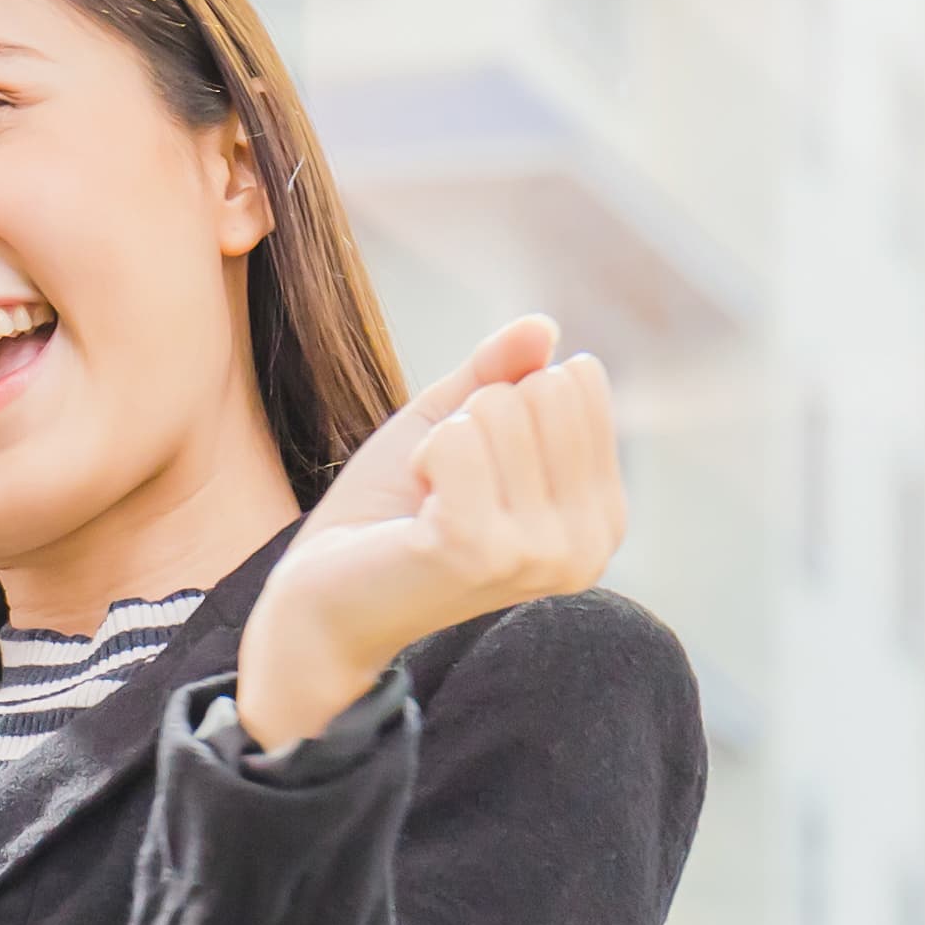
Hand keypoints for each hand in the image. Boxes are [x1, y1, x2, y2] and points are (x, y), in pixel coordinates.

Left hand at [229, 315, 626, 750]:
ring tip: (429, 500)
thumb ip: (500, 373)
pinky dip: (423, 457)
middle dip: (476, 417)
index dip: (506, 401)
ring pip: (500, 409)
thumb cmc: (390, 513)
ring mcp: (540, 553)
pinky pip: (457, 440)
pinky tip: (415, 511)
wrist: (323, 598)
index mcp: (601, 515)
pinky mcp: (480, 550)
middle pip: (546, 390)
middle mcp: (588, 543)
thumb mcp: (452, 424)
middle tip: (445, 482)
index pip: (579, 382)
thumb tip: (543, 325)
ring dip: (444, 441)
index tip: (474, 463)